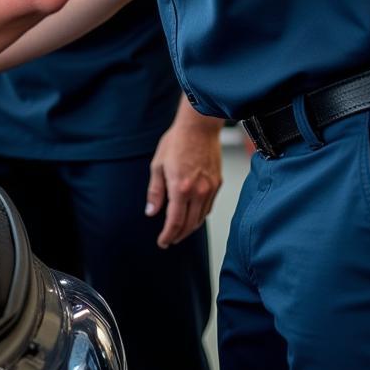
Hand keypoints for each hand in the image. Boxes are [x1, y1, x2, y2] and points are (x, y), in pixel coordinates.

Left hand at [145, 113, 221, 248]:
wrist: (199, 127)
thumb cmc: (177, 142)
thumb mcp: (158, 165)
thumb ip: (155, 191)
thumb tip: (151, 212)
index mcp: (181, 188)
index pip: (175, 222)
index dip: (168, 235)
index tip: (162, 242)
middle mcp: (198, 192)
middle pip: (190, 225)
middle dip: (178, 235)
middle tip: (169, 240)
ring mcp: (210, 189)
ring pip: (201, 218)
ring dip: (189, 228)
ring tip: (179, 231)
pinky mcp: (218, 184)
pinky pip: (208, 207)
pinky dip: (199, 216)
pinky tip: (192, 215)